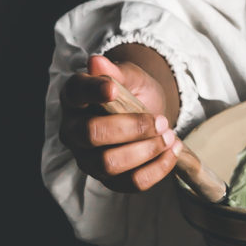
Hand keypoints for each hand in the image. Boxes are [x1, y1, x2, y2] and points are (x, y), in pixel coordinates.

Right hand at [59, 50, 183, 193]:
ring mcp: (88, 159)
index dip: (93, 92)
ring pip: (109, 164)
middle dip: (132, 128)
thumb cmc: (132, 92)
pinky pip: (130, 183)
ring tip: (169, 137)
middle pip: (92, 134)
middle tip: (161, 121)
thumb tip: (96, 62)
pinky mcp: (109, 180)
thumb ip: (116, 72)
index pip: (76, 93)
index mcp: (74, 98)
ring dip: (146, 151)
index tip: (114, 90)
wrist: (147, 113)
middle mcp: (73, 132)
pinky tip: (172, 152)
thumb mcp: (130, 76)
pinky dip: (156, 169)